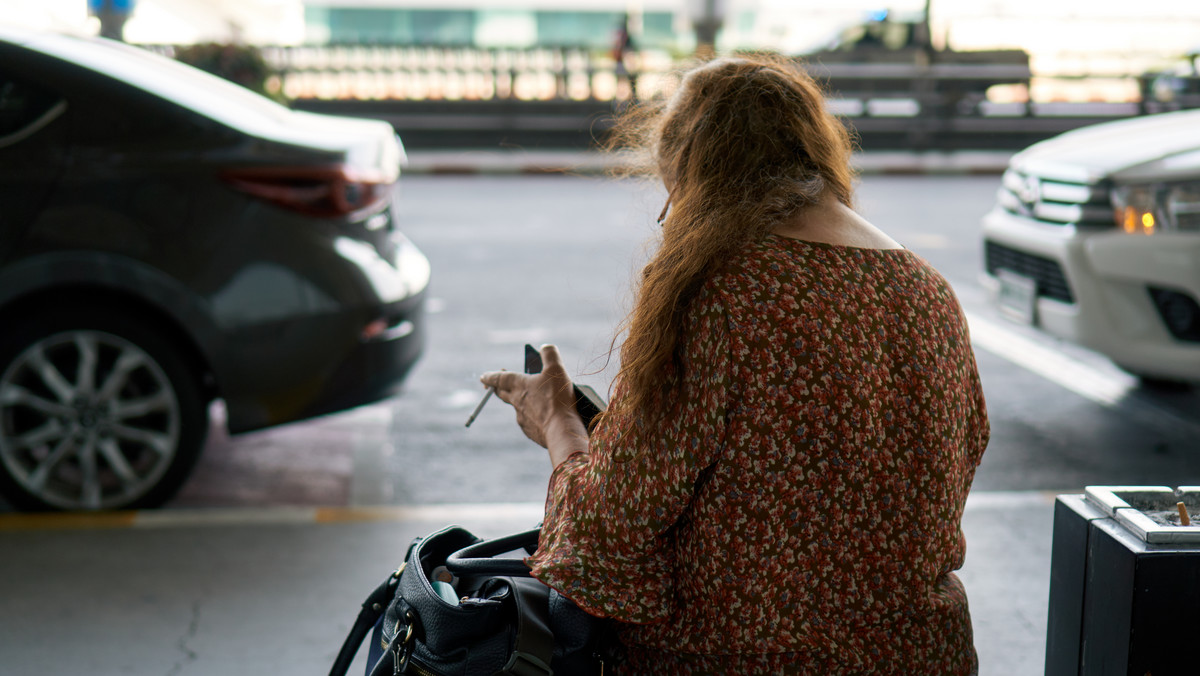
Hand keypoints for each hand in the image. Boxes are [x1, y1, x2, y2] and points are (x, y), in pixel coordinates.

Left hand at [480, 344, 588, 467]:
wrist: (561, 430)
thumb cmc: (557, 398)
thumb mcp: (556, 369)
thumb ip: (549, 354)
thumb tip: (545, 347)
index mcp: (519, 385)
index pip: (499, 378)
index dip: (491, 376)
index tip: (483, 377)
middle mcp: (516, 401)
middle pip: (502, 394)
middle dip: (497, 389)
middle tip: (494, 386)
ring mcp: (522, 418)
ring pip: (517, 408)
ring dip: (520, 403)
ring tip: (533, 400)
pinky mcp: (530, 431)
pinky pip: (528, 422)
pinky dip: (533, 418)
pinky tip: (544, 417)